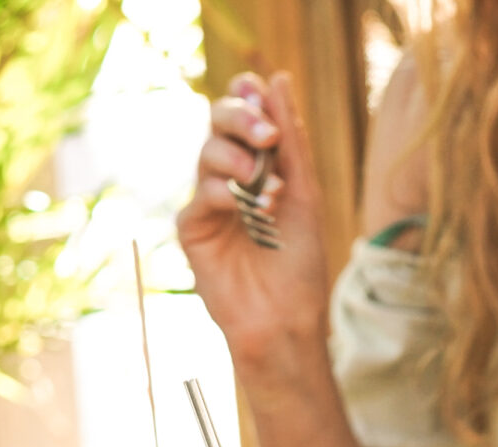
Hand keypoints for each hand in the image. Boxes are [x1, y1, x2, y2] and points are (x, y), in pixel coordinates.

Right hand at [178, 72, 333, 375]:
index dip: (248, 97)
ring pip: (208, 154)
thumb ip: (291, 139)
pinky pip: (201, 195)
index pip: (245, 113)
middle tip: (267, 135)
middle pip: (218, 122)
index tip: (260, 91)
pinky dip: (226, 196)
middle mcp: (230, 176)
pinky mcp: (193, 229)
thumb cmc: (300, 262)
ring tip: (269, 190)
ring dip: (239, 162)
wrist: (287, 318)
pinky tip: (249, 211)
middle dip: (241, 119)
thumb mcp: (304, 193)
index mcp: (259, 164)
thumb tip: (277, 77)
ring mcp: (209, 201)